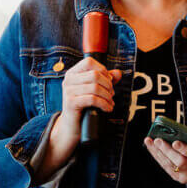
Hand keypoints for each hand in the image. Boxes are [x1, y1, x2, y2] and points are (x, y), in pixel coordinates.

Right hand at [43, 58, 121, 173]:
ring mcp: (68, 91)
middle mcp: (68, 79)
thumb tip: (118, 73)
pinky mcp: (70, 103)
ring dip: (107, 96)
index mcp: (73, 73)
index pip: (89, 62)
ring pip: (95, 87)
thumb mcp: (95, 90)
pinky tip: (107, 108)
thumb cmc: (84, 106)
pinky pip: (92, 99)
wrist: (71, 125)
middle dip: (108, 85)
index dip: (102, 69)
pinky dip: (104, 104)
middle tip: (111, 95)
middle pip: (95, 75)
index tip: (108, 81)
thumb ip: (106, 80)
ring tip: (110, 102)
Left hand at [145, 121, 186, 186]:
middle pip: (180, 162)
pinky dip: (157, 156)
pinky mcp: (177, 176)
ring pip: (170, 164)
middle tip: (158, 140)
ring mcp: (185, 174)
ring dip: (158, 152)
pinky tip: (151, 147)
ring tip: (150, 141)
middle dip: (168, 151)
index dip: (184, 149)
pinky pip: (165, 166)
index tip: (175, 142)